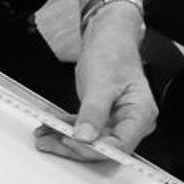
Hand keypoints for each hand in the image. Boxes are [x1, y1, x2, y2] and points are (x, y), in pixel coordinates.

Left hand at [34, 3, 156, 161]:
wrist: (108, 34)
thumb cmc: (113, 51)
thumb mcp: (101, 81)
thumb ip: (93, 111)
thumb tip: (84, 136)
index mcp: (140, 115)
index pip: (119, 145)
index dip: (93, 149)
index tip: (69, 142)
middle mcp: (131, 120)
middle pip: (103, 146)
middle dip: (73, 147)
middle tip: (50, 142)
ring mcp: (116, 118)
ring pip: (90, 139)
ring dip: (65, 138)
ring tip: (44, 136)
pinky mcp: (102, 114)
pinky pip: (84, 126)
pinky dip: (66, 126)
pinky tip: (50, 126)